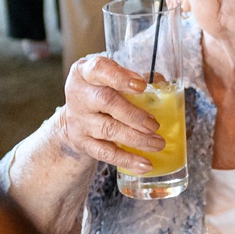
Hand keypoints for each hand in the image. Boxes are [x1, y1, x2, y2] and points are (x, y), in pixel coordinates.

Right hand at [59, 54, 166, 175]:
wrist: (73, 118)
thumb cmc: (99, 91)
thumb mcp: (108, 78)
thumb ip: (133, 77)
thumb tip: (161, 82)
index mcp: (85, 72)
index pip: (99, 69)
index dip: (120, 77)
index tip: (141, 85)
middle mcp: (79, 94)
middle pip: (105, 101)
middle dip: (134, 114)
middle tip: (154, 124)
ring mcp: (79, 120)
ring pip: (108, 130)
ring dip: (137, 138)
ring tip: (158, 143)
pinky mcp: (82, 142)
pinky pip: (105, 153)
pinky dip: (127, 160)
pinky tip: (145, 164)